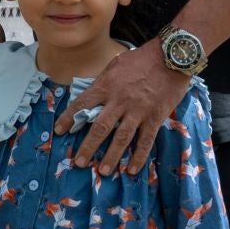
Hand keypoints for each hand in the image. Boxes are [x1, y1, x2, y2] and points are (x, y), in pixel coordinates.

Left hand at [55, 44, 191, 176]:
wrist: (170, 57)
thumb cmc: (141, 59)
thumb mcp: (115, 64)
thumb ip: (103, 81)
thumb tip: (90, 93)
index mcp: (106, 85)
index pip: (82, 104)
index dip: (69, 118)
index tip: (59, 131)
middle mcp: (119, 100)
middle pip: (100, 127)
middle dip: (88, 146)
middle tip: (79, 162)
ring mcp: (138, 110)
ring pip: (121, 137)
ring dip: (111, 156)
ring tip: (103, 171)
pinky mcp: (155, 117)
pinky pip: (145, 140)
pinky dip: (139, 156)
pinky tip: (132, 169)